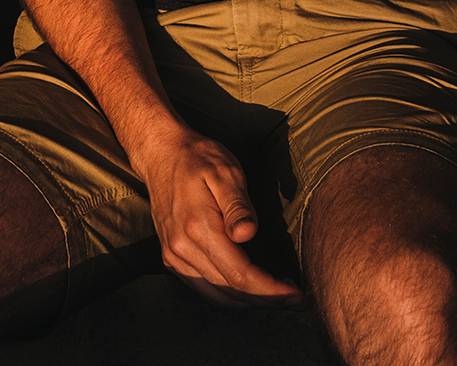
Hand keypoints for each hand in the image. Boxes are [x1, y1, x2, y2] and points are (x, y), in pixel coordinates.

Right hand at [132, 127, 302, 307]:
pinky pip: (201, 287)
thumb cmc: (198, 158)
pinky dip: (226, 294)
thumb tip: (249, 234)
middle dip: (265, 299)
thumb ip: (238, 205)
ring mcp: (173, 255)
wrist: (161, 154)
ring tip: (274, 297)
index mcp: (198, 228)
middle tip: (293, 299)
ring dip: (247, 302)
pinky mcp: (171, 256)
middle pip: (230, 291)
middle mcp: (181, 249)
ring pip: (215, 295)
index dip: (270, 290)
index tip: (295, 294)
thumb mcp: (225, 171)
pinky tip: (246, 289)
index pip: (240, 276)